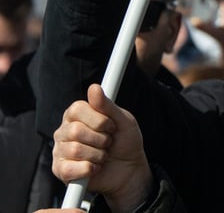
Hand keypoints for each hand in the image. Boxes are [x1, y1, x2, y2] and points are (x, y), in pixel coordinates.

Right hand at [53, 84, 152, 211]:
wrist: (129, 169)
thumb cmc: (125, 141)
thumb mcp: (123, 120)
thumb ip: (107, 105)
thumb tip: (94, 87)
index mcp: (76, 115)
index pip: (77, 109)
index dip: (99, 119)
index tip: (111, 125)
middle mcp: (64, 131)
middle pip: (75, 130)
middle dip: (101, 139)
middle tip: (108, 142)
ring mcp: (60, 151)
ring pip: (75, 150)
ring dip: (98, 155)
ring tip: (103, 155)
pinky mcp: (61, 171)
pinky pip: (71, 169)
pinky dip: (90, 169)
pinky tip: (95, 167)